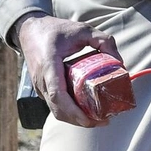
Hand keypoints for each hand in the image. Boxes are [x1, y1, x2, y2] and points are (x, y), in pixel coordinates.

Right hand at [14, 12, 120, 127]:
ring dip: (75, 119)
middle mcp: (41, 79)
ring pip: (56, 110)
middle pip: (58, 109)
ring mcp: (39, 86)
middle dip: (80, 120)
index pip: (58, 93)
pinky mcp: (41, 89)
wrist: (29, 29)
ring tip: (98, 119)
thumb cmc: (55, 29)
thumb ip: (104, 41)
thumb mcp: (83, 29)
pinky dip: (69, 112)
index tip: (89, 119)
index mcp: (49, 63)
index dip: (73, 110)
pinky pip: (54, 105)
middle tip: (103, 121)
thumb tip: (121, 63)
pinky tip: (85, 111)